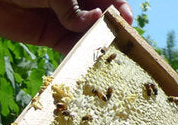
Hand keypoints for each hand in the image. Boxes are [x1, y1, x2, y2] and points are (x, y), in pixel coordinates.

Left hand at [0, 0, 133, 53]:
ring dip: (96, 47)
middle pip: (102, 19)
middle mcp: (79, 2)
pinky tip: (85, 64)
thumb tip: (95, 21)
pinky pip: (69, 47)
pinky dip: (77, 57)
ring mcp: (66, 20)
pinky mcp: (51, 36)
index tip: (126, 22)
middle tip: (121, 46)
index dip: (120, 9)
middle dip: (112, 32)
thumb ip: (73, 6)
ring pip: (88, 35)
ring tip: (106, 59)